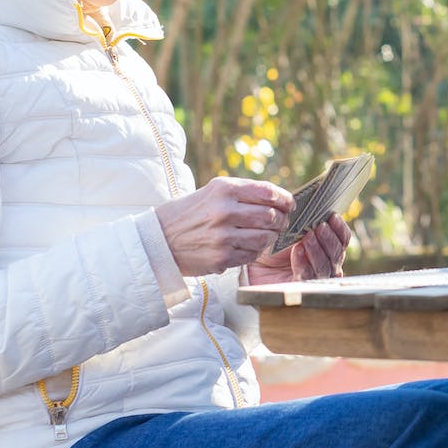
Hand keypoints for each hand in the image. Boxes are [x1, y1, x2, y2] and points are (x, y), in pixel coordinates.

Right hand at [155, 176, 292, 275]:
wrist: (159, 239)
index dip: (285, 199)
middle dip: (281, 220)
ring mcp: (223, 236)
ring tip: (265, 234)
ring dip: (270, 237)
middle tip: (280, 222)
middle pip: (271, 216)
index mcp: (224, 189)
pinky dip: (255, 251)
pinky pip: (252, 255)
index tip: (289, 204)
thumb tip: (278, 199)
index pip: (268, 192)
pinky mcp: (222, 257)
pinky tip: (248, 246)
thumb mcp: (212, 192)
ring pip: (265, 237)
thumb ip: (243, 193)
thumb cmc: (190, 213)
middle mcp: (224, 211)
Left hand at [248, 214, 351, 285]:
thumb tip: (316, 209)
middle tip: (320, 227)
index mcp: (327, 247)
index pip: (342, 240)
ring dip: (317, 250)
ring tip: (308, 237)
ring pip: (325, 267)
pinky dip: (304, 263)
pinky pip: (307, 277)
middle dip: (330, 239)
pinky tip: (298, 251)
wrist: (254, 262)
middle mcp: (326, 264)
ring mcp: (315, 278)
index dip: (340, 229)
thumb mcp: (290, 230)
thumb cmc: (274, 244)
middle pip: (337, 254)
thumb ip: (305, 223)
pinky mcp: (299, 288)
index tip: (333, 217)